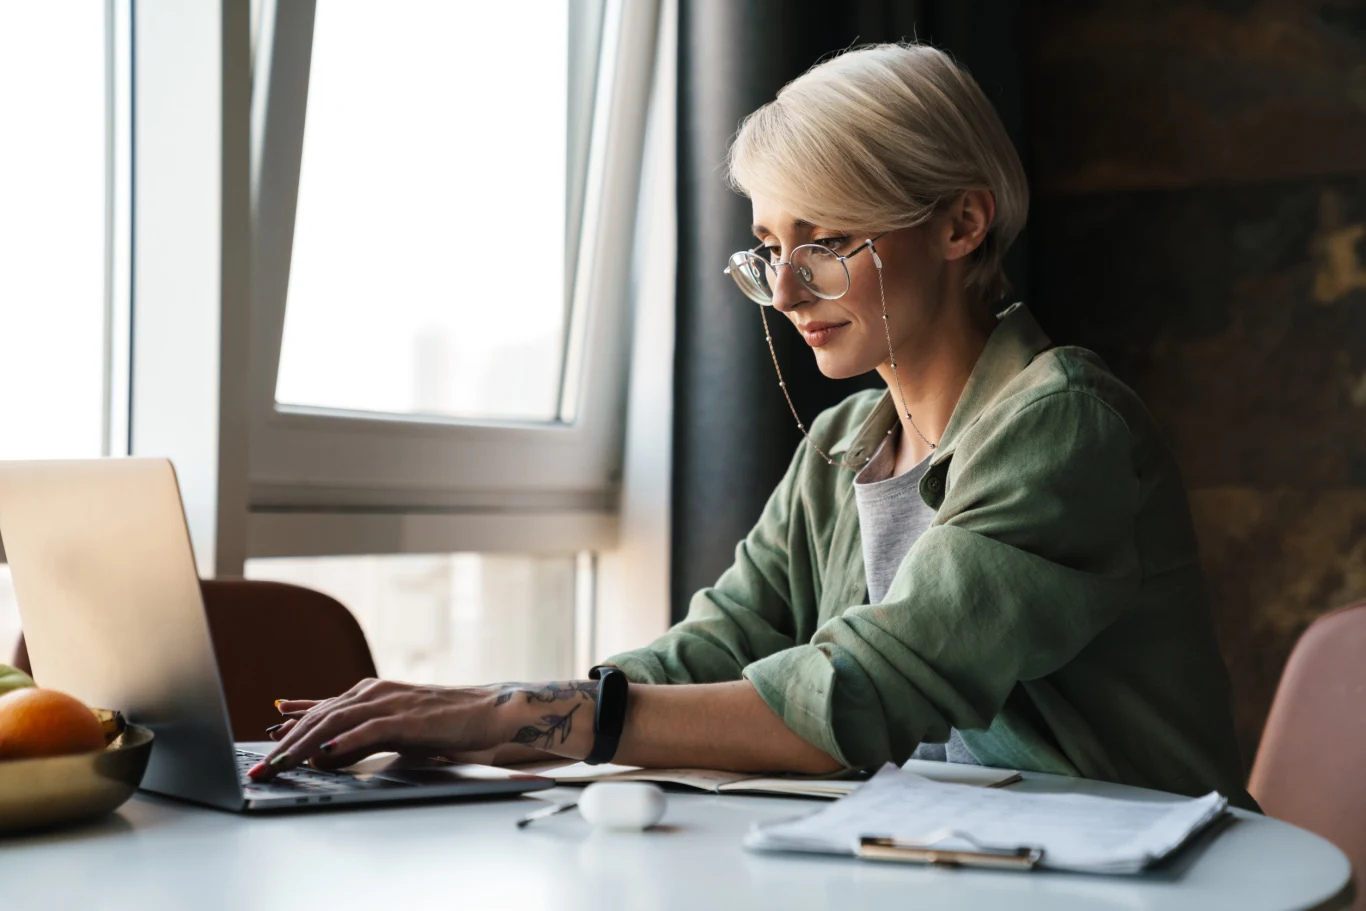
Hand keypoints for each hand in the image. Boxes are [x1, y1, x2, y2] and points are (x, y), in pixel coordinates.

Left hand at [248, 678, 502, 779]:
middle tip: (262, 767)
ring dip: (303, 744)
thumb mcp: (395, 734)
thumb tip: (322, 756)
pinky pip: (368, 728)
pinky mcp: (408, 718)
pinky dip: (344, 740)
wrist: (490, 712)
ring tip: (280, 763)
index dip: (292, 723)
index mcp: (372, 694)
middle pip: (320, 715)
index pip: (321, 707)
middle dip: (286, 743)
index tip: (267, 737)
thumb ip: (359, 741)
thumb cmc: (447, 724)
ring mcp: (390, 702)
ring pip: (335, 720)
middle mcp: (375, 692)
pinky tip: (324, 752)